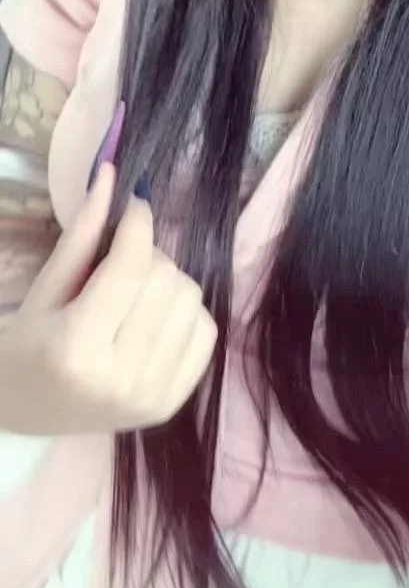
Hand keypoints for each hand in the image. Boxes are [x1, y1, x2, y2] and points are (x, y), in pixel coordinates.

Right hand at [0, 163, 217, 435]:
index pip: (131, 265)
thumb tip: (113, 173)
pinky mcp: (172, 405)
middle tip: (122, 259)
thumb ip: (82, 232)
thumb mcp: (45, 288)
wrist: (22, 413)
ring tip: (136, 290)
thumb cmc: (26, 345)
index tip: (133, 204)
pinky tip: (154, 316)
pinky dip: (186, 312)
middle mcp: (120, 378)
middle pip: (167, 279)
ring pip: (192, 299)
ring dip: (170, 280)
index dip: (137, 221)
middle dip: (148, 253)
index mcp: (76, 348)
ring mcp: (150, 397)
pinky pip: (207, 330)